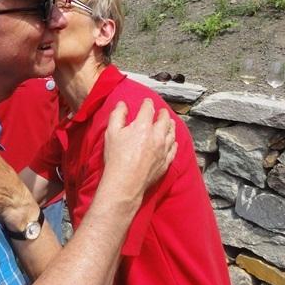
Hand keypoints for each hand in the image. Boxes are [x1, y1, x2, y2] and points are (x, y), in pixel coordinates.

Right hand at [99, 99, 176, 213]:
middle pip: (164, 119)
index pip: (148, 109)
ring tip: (169, 122)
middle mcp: (157, 135)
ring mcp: (163, 149)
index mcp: (142, 126)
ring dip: (170, 125)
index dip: (147, 103)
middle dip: (162, 113)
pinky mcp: (166, 161)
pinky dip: (173, 142)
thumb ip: (117, 115)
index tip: (146, 101)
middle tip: (161, 111)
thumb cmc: (116, 158)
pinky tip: (172, 141)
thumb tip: (122, 105)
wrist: (125, 182)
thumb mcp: (111, 133)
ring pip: (172, 133)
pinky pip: (174, 148)